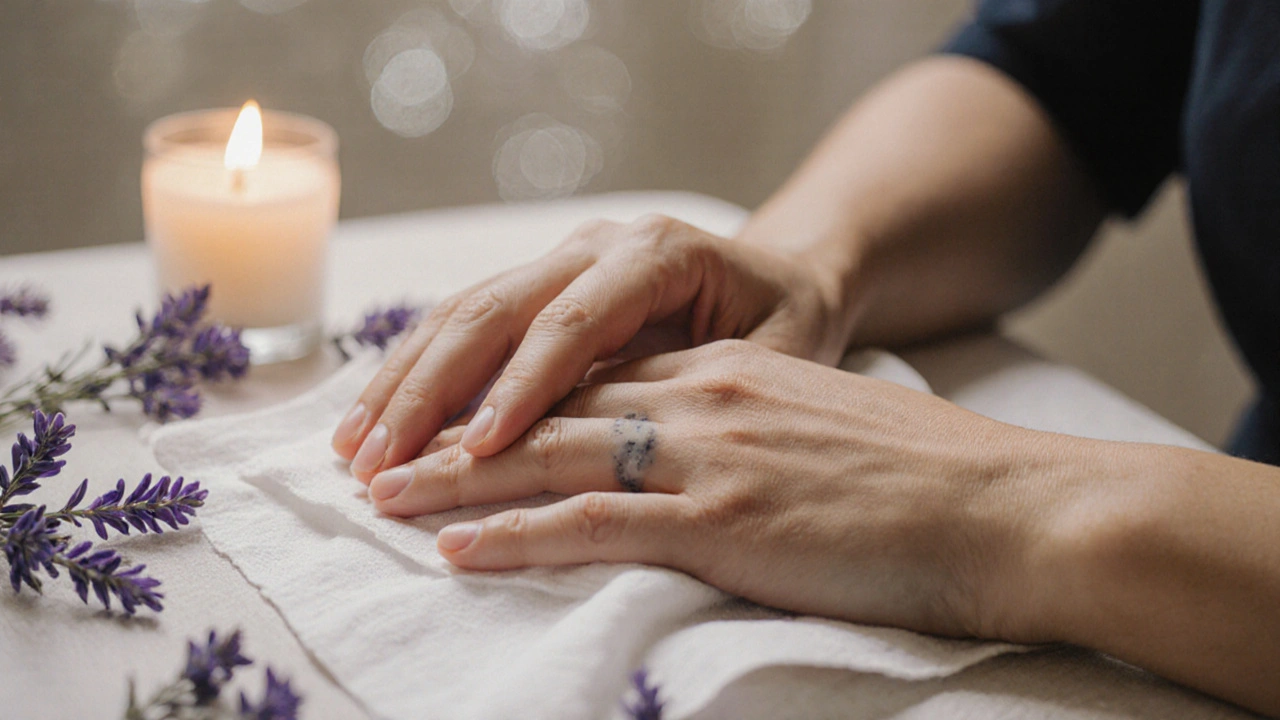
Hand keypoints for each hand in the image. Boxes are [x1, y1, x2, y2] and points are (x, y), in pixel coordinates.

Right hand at [332, 214, 847, 483]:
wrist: (783, 275)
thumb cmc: (790, 325)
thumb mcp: (779, 353)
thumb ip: (706, 384)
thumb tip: (624, 445)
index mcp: (658, 253)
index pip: (574, 321)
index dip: (520, 387)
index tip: (475, 451)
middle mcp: (598, 244)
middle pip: (496, 309)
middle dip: (431, 390)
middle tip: (382, 464)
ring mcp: (562, 257)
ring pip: (464, 312)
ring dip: (403, 382)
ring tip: (353, 449)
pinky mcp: (539, 283)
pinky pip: (464, 321)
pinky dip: (415, 370)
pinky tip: (375, 417)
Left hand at [365, 340, 1059, 639]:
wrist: (1008, 506)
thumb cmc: (929, 483)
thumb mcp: (822, 432)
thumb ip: (751, 434)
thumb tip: (705, 468)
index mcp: (728, 376)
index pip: (593, 378)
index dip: (511, 398)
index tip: (449, 418)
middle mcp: (705, 400)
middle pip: (551, 406)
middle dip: (456, 428)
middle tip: (382, 450)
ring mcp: (709, 457)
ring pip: (551, 455)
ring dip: (456, 478)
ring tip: (384, 495)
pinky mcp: (724, 519)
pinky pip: (594, 521)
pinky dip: (516, 535)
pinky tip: (457, 549)